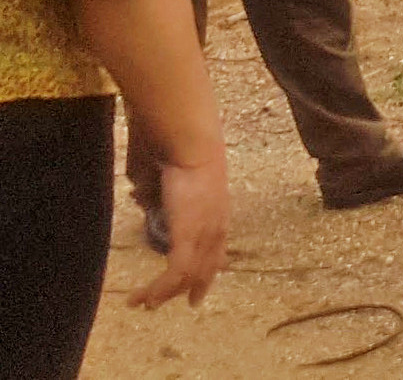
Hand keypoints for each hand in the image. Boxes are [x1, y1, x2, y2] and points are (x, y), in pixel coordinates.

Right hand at [130, 153, 229, 308]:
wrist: (189, 142)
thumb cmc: (178, 149)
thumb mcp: (168, 177)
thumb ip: (156, 191)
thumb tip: (141, 194)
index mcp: (217, 212)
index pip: (216, 252)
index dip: (206, 273)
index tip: (196, 292)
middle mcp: (216, 226)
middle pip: (205, 269)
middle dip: (184, 290)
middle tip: (161, 303)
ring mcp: (205, 232)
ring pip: (188, 276)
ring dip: (162, 293)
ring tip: (142, 304)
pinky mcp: (189, 236)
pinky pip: (176, 272)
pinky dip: (159, 288)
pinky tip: (143, 297)